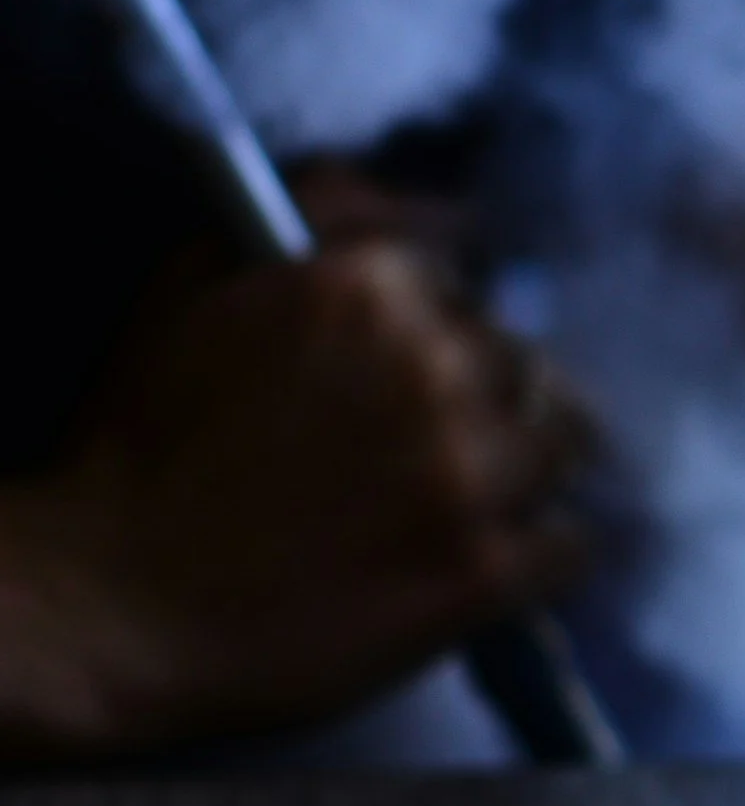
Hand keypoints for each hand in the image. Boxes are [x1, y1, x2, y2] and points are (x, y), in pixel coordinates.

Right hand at [0, 210, 597, 758]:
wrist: (110, 604)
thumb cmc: (143, 446)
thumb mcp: (199, 282)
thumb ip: (322, 212)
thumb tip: (430, 201)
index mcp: (364, 285)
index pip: (472, 281)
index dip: (445, 329)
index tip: (418, 371)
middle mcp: (432, 366)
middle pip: (530, 362)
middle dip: (491, 400)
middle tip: (433, 450)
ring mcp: (466, 470)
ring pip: (569, 445)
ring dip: (527, 472)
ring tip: (460, 503)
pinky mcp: (483, 569)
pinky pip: (574, 544)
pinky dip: (542, 554)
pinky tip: (483, 563)